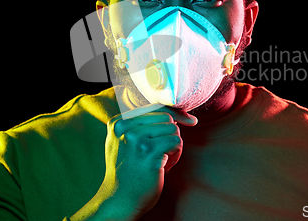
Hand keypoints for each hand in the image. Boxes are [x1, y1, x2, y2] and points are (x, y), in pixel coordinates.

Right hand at [72, 104, 196, 219]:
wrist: (119, 200)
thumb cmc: (129, 172)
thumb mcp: (127, 142)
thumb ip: (145, 125)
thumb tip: (184, 116)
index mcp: (118, 122)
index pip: (154, 107)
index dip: (174, 115)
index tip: (189, 120)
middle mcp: (124, 127)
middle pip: (166, 117)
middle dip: (171, 134)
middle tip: (163, 152)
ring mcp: (135, 138)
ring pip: (173, 129)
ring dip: (174, 146)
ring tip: (162, 160)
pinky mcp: (148, 151)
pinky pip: (176, 141)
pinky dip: (176, 154)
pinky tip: (165, 165)